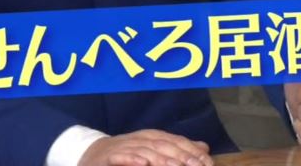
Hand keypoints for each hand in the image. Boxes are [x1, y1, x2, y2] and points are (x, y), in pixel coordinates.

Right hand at [79, 130, 213, 165]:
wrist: (93, 155)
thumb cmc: (128, 154)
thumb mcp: (154, 150)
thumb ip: (177, 148)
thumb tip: (203, 147)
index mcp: (151, 137)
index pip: (174, 141)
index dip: (191, 150)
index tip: (206, 161)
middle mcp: (139, 139)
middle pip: (162, 145)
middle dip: (181, 155)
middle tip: (196, 165)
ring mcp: (124, 147)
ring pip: (145, 151)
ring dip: (161, 159)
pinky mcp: (109, 157)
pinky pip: (121, 157)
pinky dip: (131, 159)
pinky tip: (142, 163)